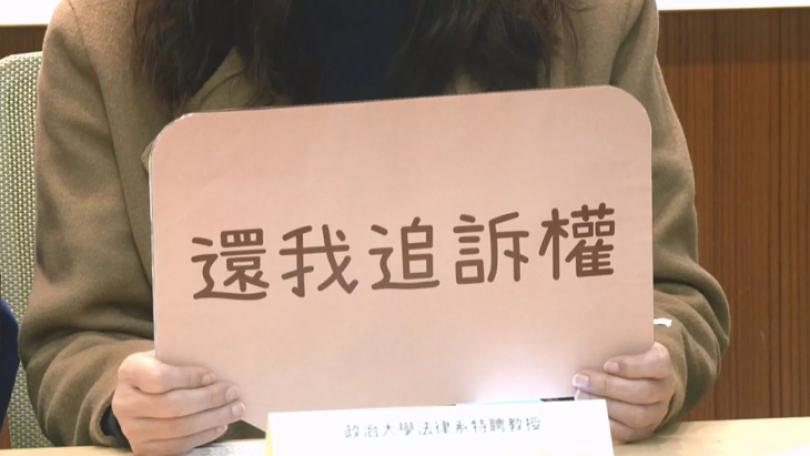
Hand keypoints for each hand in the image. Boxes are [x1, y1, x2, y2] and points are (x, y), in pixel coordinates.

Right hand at [111, 351, 243, 455]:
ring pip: (178, 429)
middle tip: (233, 392)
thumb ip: (184, 360)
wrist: (137, 396)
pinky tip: (220, 425)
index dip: (189, 378)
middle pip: (172, 406)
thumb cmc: (159, 370)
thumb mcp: (165, 357)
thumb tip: (220, 368)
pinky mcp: (143, 449)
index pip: (160, 378)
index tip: (213, 376)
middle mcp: (125, 403)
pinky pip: (178, 446)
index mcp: (130, 372)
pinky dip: (203, 435)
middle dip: (208, 400)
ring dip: (212, 419)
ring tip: (235, 409)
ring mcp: (132, 430)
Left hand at [572, 342, 675, 443]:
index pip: (656, 364)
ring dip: (605, 405)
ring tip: (581, 395)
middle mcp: (664, 389)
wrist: (633, 378)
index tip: (607, 365)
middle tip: (582, 379)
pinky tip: (587, 411)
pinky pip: (627, 432)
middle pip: (643, 392)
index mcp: (661, 363)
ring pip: (637, 415)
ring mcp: (656, 412)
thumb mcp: (622, 347)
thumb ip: (612, 346)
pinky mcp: (643, 430)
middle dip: (608, 387)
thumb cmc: (623, 359)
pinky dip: (605, 422)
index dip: (632, 366)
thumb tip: (587, 349)